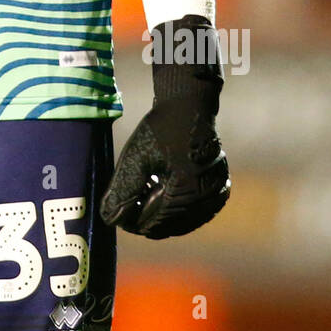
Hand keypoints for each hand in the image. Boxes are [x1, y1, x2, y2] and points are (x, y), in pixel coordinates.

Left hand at [100, 15, 230, 238]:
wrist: (189, 105)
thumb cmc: (161, 128)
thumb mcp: (136, 158)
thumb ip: (123, 191)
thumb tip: (109, 219)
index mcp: (187, 193)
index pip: (153, 223)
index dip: (131, 222)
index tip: (115, 216)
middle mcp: (207, 199)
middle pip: (169, 225)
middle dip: (145, 220)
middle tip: (126, 211)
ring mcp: (217, 195)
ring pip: (183, 221)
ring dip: (162, 217)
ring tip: (142, 201)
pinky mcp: (220, 189)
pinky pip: (197, 212)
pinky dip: (178, 210)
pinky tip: (161, 197)